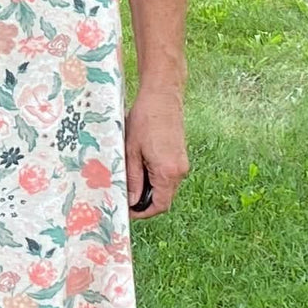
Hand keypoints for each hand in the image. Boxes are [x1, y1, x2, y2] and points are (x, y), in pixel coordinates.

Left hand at [124, 82, 188, 220]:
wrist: (162, 95)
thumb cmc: (144, 119)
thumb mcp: (132, 151)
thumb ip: (133, 178)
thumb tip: (132, 200)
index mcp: (168, 172)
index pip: (160, 205)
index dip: (144, 212)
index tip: (129, 211)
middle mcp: (179, 170)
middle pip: (164, 198)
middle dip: (145, 201)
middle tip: (126, 196)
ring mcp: (182, 162)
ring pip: (166, 186)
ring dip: (150, 187)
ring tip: (130, 178)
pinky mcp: (180, 154)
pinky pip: (169, 174)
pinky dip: (156, 176)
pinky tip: (141, 165)